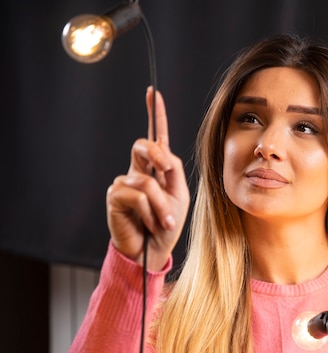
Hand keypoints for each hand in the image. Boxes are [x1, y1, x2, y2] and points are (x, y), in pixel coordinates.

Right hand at [106, 87, 189, 270]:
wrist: (153, 251)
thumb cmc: (167, 224)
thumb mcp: (179, 195)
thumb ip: (173, 172)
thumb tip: (162, 153)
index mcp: (156, 169)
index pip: (156, 138)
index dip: (155, 115)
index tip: (153, 92)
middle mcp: (137, 172)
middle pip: (144, 145)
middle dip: (157, 155)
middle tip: (166, 172)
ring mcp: (123, 183)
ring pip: (147, 182)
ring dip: (162, 206)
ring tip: (165, 222)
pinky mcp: (115, 197)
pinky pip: (138, 196)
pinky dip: (151, 212)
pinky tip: (151, 224)